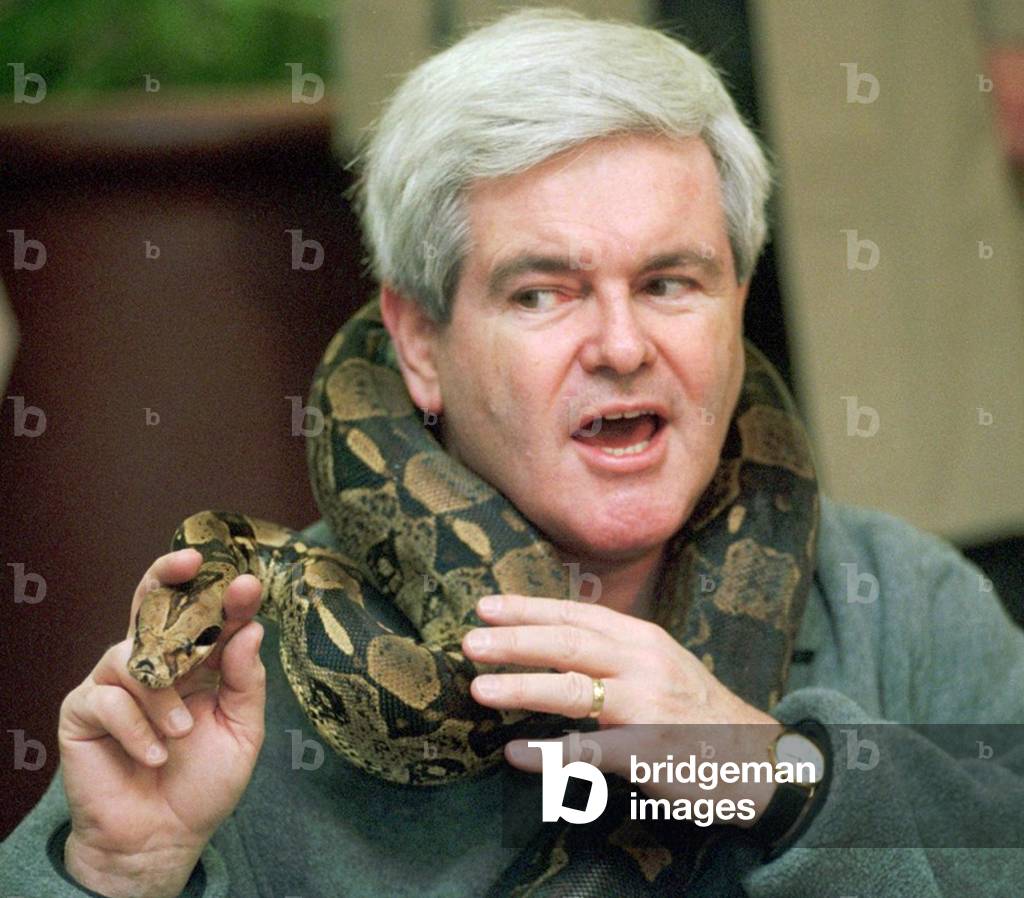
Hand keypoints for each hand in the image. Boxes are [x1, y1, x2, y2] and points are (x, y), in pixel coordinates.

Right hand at [59, 548, 265, 897]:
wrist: (163, 837)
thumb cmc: (203, 782)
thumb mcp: (242, 730)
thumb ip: (246, 680)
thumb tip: (250, 629)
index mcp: (198, 661)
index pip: (209, 615)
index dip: (225, 594)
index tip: (246, 583)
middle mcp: (155, 661)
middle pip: (152, 602)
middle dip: (169, 574)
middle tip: (191, 563)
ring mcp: (116, 683)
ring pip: (134, 655)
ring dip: (164, 695)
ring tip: (182, 733)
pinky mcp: (83, 711)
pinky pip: (109, 699)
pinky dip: (137, 727)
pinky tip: (155, 753)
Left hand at [461, 594, 782, 825]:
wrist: (755, 757)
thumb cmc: (694, 708)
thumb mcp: (657, 662)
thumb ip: (610, 649)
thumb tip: (546, 637)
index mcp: (640, 638)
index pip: (577, 614)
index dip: (529, 608)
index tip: (486, 606)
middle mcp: (642, 663)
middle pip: (569, 643)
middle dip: (516, 640)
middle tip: (470, 641)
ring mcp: (647, 706)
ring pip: (574, 690)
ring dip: (523, 687)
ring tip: (479, 688)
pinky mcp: (649, 752)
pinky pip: (591, 752)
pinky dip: (549, 754)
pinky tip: (516, 753)